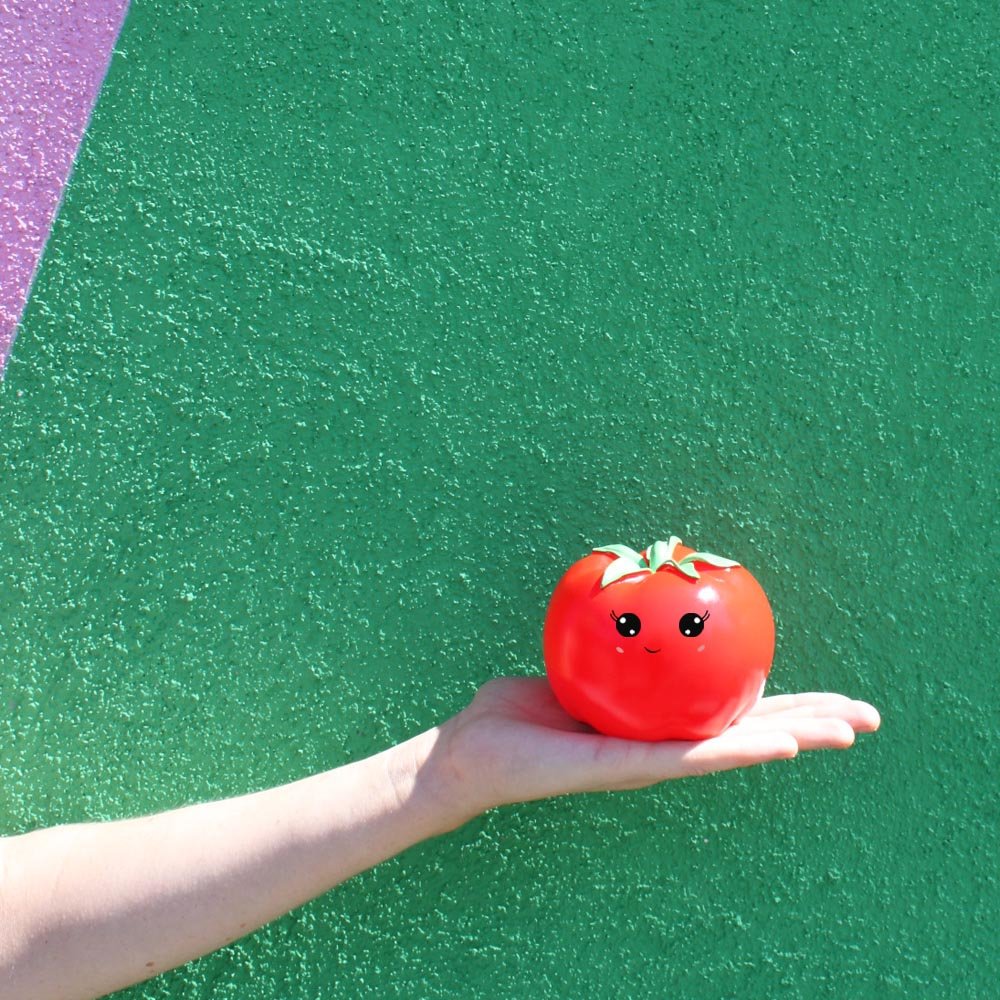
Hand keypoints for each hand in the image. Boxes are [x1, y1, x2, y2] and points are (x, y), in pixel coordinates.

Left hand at [434, 677, 880, 816]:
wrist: (472, 751)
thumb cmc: (517, 710)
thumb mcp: (572, 661)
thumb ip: (603, 637)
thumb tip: (625, 593)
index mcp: (656, 727)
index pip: (730, 714)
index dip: (783, 708)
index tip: (830, 699)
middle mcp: (661, 750)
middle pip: (748, 734)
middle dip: (810, 726)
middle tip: (868, 719)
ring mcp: (648, 763)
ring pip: (732, 748)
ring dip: (793, 737)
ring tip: (846, 730)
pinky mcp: (622, 768)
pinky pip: (687, 755)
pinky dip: (737, 749)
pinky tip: (779, 742)